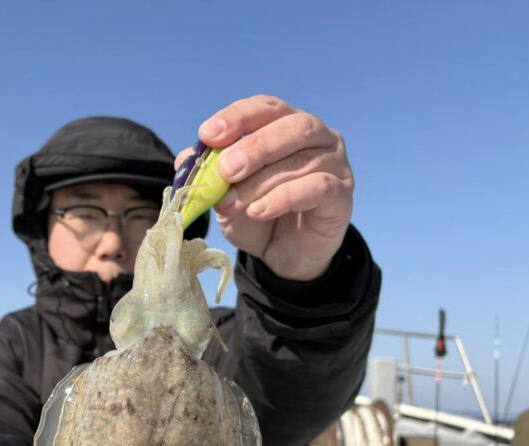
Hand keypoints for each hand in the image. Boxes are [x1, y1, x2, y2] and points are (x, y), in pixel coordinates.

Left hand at [177, 95, 353, 281]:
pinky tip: (259, 211)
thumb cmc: (258, 215)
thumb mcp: (226, 195)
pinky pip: (316, 187)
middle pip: (290, 126)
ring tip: (231, 204)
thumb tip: (186, 157)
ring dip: (259, 182)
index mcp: (286, 125)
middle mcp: (317, 137)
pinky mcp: (342, 194)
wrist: (285, 255)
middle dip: (253, 146)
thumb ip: (209, 175)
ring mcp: (334, 163)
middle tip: (225, 170)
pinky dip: (282, 198)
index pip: (265, 108)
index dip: (237, 118)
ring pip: (301, 159)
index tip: (208, 134)